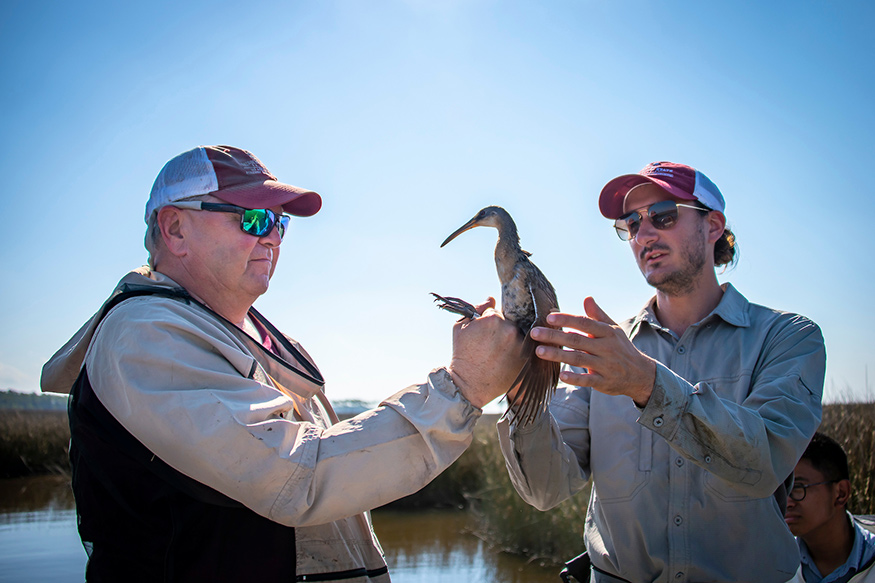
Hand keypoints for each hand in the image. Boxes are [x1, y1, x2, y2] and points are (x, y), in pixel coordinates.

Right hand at [448, 297, 526, 408]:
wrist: (469, 384)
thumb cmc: (462, 355)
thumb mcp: (460, 327)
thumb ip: (476, 309)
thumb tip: (492, 299)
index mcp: (493, 319)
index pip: (496, 313)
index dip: (489, 323)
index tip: (484, 334)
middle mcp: (510, 329)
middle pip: (510, 322)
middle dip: (502, 329)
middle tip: (492, 344)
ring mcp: (520, 345)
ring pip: (519, 334)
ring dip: (513, 340)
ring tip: (500, 353)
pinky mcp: (527, 359)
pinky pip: (526, 349)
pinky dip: (520, 351)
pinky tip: (509, 358)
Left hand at [530, 297, 655, 405]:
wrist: (640, 374)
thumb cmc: (621, 348)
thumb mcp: (613, 329)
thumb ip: (597, 315)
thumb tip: (586, 298)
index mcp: (607, 332)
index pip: (584, 323)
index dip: (566, 320)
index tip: (549, 317)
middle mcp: (606, 348)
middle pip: (577, 340)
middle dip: (555, 336)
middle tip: (534, 333)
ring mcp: (606, 366)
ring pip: (578, 359)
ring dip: (558, 355)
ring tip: (539, 351)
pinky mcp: (604, 382)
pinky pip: (588, 380)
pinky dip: (575, 378)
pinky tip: (561, 375)